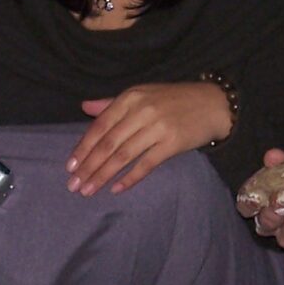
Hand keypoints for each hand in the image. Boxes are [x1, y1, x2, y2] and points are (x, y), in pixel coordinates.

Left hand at [67, 82, 229, 194]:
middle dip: (88, 166)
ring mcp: (157, 128)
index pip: (100, 125)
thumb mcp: (142, 94)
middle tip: (74, 184)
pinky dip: (130, 178)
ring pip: (123, 155)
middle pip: (108, 143)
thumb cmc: (174, 100)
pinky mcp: (172, 144)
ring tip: (88, 190)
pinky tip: (116, 189)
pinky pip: (146, 164)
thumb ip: (112, 103)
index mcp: (130, 98)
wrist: (213, 104)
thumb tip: (85, 108)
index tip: (70, 166)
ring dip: (103, 175)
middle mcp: (142, 111)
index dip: (83, 147)